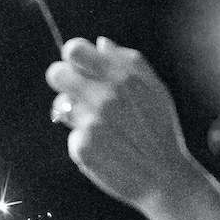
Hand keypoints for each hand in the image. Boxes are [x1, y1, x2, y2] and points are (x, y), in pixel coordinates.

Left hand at [45, 39, 193, 210]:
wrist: (163, 176)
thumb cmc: (159, 130)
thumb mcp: (155, 88)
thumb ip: (128, 62)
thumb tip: (100, 43)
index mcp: (123, 76)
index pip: (75, 50)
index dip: (73, 57)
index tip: (79, 67)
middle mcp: (105, 96)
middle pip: (56, 74)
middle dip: (63, 81)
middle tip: (76, 94)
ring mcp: (92, 122)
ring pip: (60, 107)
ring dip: (73, 114)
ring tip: (99, 126)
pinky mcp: (83, 146)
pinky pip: (71, 135)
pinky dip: (84, 141)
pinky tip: (104, 148)